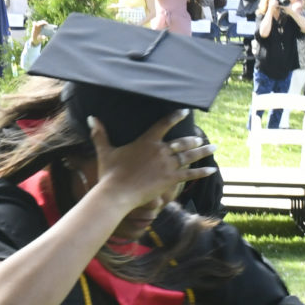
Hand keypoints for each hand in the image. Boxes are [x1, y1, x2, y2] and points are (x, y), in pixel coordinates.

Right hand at [88, 114, 212, 218]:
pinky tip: (212, 170)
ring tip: (213, 147)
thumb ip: (100, 134)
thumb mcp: (104, 151)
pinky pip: (190, 174)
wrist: (117, 193)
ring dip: (202, 151)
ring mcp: (167, 166)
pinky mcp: (171, 180)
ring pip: (189, 156)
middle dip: (193, 139)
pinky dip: (202, 172)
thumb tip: (91, 117)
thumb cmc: (109, 172)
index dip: (175, 116)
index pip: (163, 124)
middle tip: (201, 137)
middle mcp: (160, 151)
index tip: (185, 111)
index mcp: (146, 141)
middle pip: (181, 142)